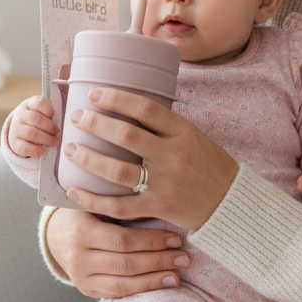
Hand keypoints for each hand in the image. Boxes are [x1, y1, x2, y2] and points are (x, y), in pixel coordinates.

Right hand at [7, 95, 59, 157]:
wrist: (18, 132)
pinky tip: (44, 150)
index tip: (54, 117)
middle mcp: (20, 115)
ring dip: (47, 139)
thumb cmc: (35, 121)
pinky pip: (25, 148)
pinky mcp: (14, 143)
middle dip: (51, 128)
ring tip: (55, 142)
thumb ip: (49, 114)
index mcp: (28, 104)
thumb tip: (63, 126)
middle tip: (58, 133)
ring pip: (33, 134)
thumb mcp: (40, 112)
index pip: (40, 103)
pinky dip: (37, 150)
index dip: (50, 111)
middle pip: (37, 119)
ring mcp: (15, 129)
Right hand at [45, 206, 190, 297]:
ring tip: (178, 273)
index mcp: (81, 230)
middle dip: (159, 260)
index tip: (176, 237)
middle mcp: (78, 257)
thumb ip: (118, 204)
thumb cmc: (83, 211)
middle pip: (126, 263)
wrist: (55, 234)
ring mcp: (81, 277)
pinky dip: (142, 289)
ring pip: (124, 282)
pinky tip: (162, 283)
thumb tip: (160, 202)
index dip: (152, 240)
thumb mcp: (94, 201)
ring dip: (155, 278)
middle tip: (185, 256)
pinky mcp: (86, 290)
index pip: (123, 239)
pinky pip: (118, 293)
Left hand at [60, 88, 239, 232]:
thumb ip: (163, 125)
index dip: (116, 99)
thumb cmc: (208, 164)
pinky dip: (94, 200)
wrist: (231, 202)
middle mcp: (173, 155)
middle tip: (76, 118)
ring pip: (117, 170)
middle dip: (95, 124)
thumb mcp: (192, 135)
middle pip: (126, 136)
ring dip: (89, 158)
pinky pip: (120, 206)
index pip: (145, 108)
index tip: (94, 94)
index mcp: (182, 132)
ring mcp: (165, 183)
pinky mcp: (158, 207)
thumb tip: (124, 106)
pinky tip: (75, 191)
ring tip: (71, 148)